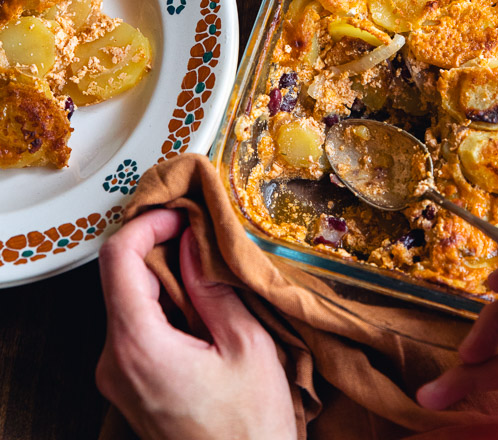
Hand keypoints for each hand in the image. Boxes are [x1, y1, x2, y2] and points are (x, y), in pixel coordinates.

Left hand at [96, 209, 296, 439]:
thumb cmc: (250, 429)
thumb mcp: (247, 345)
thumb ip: (214, 287)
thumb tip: (194, 240)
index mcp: (137, 347)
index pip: (117, 258)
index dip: (148, 222)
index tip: (182, 213)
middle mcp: (112, 362)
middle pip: (120, 276)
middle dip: (159, 245)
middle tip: (202, 233)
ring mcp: (116, 378)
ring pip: (127, 299)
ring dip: (164, 274)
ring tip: (209, 270)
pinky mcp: (127, 386)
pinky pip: (134, 326)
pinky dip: (162, 302)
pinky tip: (199, 306)